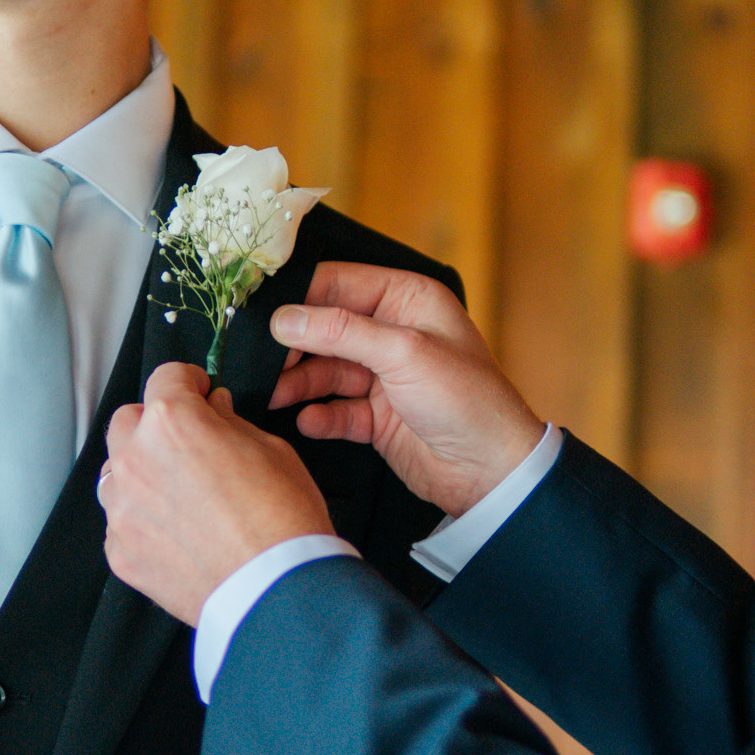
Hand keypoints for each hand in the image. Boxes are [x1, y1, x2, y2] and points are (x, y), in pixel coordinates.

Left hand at [100, 361, 335, 624]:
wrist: (274, 590)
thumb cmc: (282, 519)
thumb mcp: (272, 449)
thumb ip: (230, 423)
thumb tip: (214, 410)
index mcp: (172, 422)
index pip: (165, 377)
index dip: (189, 383)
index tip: (199, 393)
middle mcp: (136, 459)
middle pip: (127, 421)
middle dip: (154, 424)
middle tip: (188, 443)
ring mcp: (122, 508)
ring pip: (117, 473)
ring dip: (142, 473)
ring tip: (181, 495)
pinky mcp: (120, 551)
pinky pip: (121, 521)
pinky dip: (143, 520)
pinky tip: (178, 534)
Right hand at [268, 262, 544, 516]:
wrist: (492, 471)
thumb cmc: (469, 400)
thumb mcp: (404, 353)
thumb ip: (341, 332)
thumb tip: (286, 319)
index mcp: (407, 300)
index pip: (340, 283)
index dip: (300, 296)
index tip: (264, 313)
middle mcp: (393, 333)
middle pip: (325, 328)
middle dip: (294, 345)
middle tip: (262, 361)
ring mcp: (384, 376)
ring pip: (325, 370)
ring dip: (298, 383)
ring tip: (274, 395)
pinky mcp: (377, 416)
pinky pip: (336, 410)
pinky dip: (319, 415)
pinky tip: (308, 420)